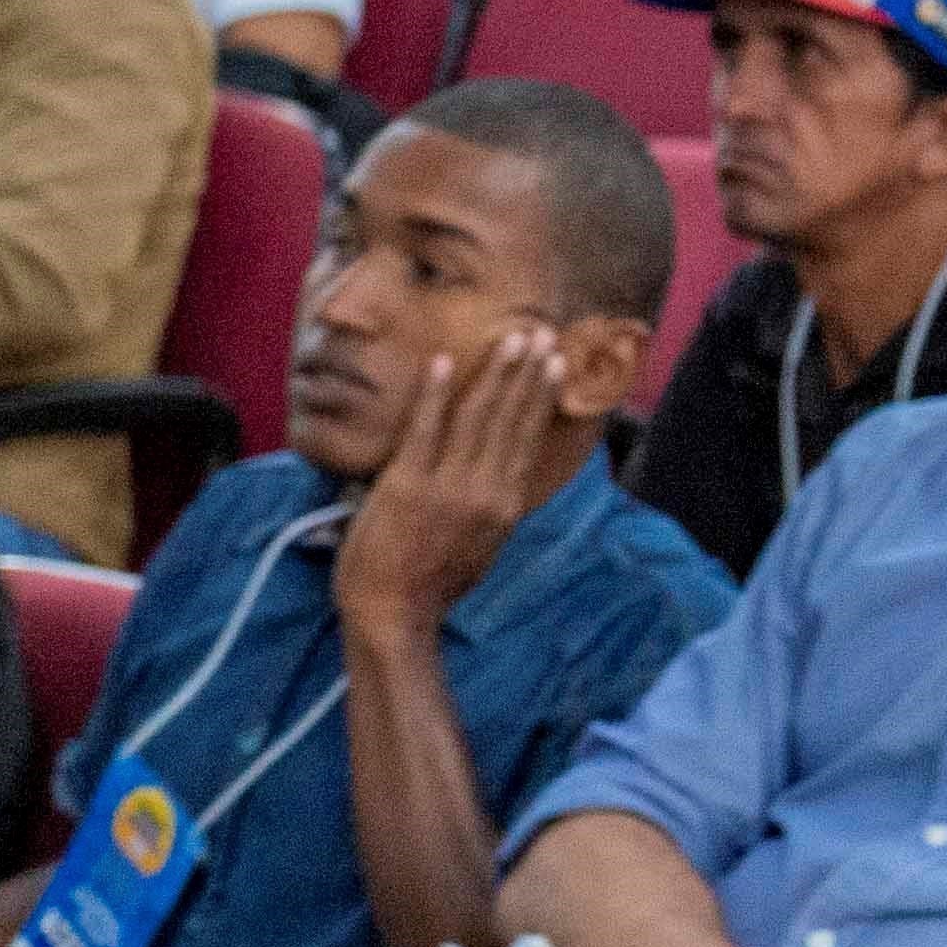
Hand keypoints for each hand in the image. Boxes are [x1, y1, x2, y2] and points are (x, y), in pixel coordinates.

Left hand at [331, 325, 586, 647]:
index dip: (539, 397)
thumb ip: (490, 509)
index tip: (553, 364)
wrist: (393, 613)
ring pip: (477, 418)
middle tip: (540, 333)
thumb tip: (496, 481)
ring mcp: (447, 485)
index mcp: (505, 504)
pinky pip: (425, 429)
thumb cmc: (431, 587)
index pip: (526, 438)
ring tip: (510, 338)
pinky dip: (434, 393)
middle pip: (509, 419)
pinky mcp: (407, 484)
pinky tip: (443, 361)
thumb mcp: (480, 548)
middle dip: (526, 373)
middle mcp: (485, 489)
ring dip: (495, 373)